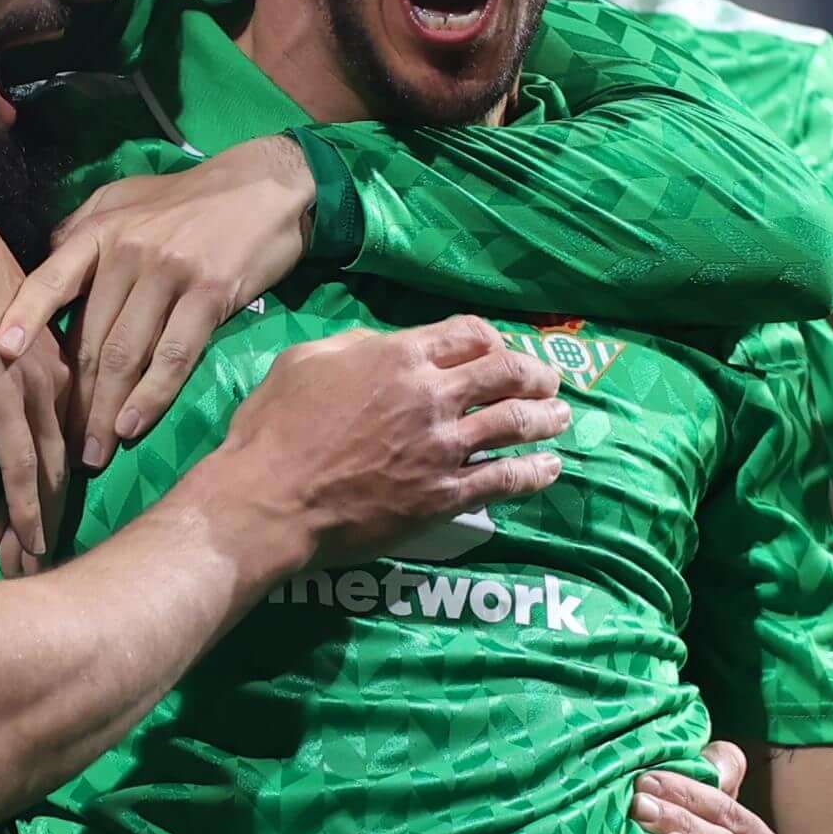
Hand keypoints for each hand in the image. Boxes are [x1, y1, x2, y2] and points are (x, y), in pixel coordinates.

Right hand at [0, 236, 80, 570]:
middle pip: (59, 464)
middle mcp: (54, 380)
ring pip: (45, 471)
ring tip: (28, 571)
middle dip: (47, 519)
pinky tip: (22, 539)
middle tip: (37, 569)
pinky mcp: (3, 389)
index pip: (60, 440)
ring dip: (37, 525)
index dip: (50, 489)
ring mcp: (33, 385)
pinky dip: (22, 503)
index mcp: (53, 364)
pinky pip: (18, 459)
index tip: (38, 531)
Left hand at [1, 140, 320, 468]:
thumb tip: (44, 267)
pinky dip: (152, 396)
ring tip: (94, 453)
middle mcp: (127, 251)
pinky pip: (174, 355)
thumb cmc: (191, 198)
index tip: (2, 354)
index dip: (25, 315)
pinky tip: (134, 427)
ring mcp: (168, 273)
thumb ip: (83, 232)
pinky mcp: (208, 294)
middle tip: (61, 445)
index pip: (52, 278)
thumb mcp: (126, 199)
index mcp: (100, 230)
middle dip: (74, 398)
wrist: (268, 185)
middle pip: (90, 337)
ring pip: (126, 354)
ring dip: (107, 411)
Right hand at [203, 317, 566, 566]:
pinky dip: (534, 472)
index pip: (470, 334)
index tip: (500, 350)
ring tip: (561, 418)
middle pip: (505, 374)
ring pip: (515, 423)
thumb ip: (356, 346)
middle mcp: (433, 394)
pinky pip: (505, 480)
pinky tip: (550, 469)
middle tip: (549, 382)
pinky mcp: (445, 496)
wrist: (271, 500)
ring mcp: (444, 447)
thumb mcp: (306, 360)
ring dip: (546, 418)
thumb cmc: (275, 428)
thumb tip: (386, 345)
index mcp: (400, 354)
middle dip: (534, 374)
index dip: (492, 340)